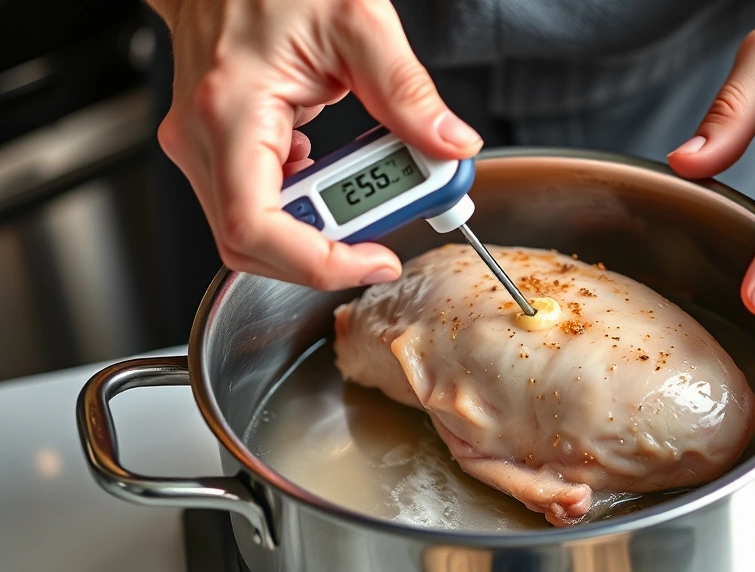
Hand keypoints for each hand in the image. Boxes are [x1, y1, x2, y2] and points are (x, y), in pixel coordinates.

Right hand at [148, 0, 482, 289]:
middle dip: (328, 254)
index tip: (377, 260)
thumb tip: (451, 144)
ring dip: (318, 232)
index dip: (320, 264)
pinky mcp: (217, 153)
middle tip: (386, 235)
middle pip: (253, 247)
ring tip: (369, 193)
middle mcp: (203, 142)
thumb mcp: (358, 24)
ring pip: (255, 236)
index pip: (256, 229)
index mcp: (231, 114)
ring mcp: (203, 151)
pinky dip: (304, 209)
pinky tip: (334, 174)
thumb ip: (407, 92)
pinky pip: (258, 208)